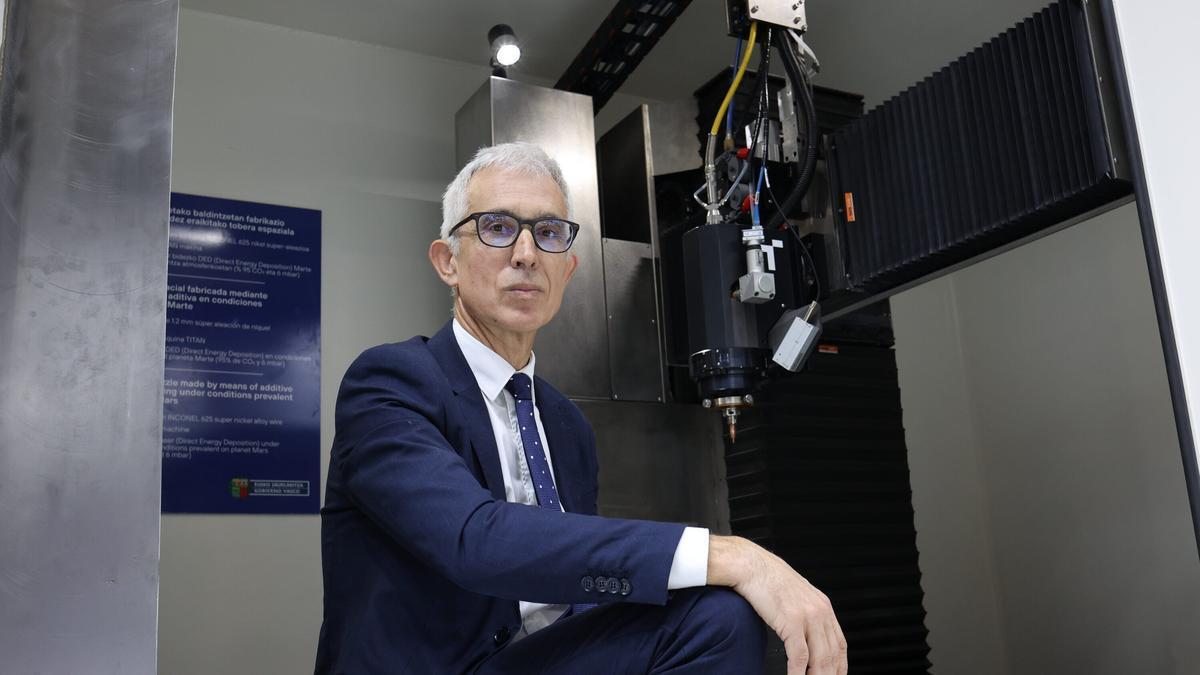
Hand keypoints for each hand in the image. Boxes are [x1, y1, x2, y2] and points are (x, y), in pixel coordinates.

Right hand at [707, 535, 846, 674]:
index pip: (840, 644)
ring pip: (820, 659)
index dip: (840, 666)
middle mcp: (820, 612)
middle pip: (832, 655)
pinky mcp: (792, 622)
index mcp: (823, 607)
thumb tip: (806, 635)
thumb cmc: (768, 579)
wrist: (752, 566)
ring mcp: (808, 617)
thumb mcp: (796, 596)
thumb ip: (806, 614)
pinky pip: (799, 656)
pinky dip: (798, 673)